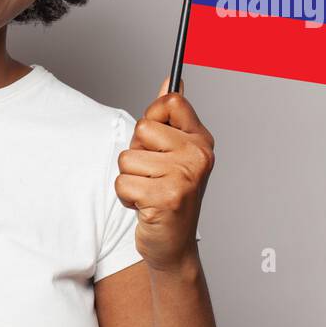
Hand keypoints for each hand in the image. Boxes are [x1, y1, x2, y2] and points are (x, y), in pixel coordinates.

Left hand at [114, 76, 214, 274]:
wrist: (174, 247)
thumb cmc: (170, 196)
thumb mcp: (175, 153)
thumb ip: (171, 117)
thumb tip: (172, 80)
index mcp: (201, 140)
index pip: (171, 101)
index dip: (153, 118)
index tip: (156, 141)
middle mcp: (198, 155)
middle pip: (143, 128)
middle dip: (137, 152)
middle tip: (153, 174)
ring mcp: (185, 177)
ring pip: (128, 157)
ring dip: (130, 178)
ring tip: (149, 192)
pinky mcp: (166, 198)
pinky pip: (123, 182)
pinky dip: (126, 197)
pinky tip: (145, 206)